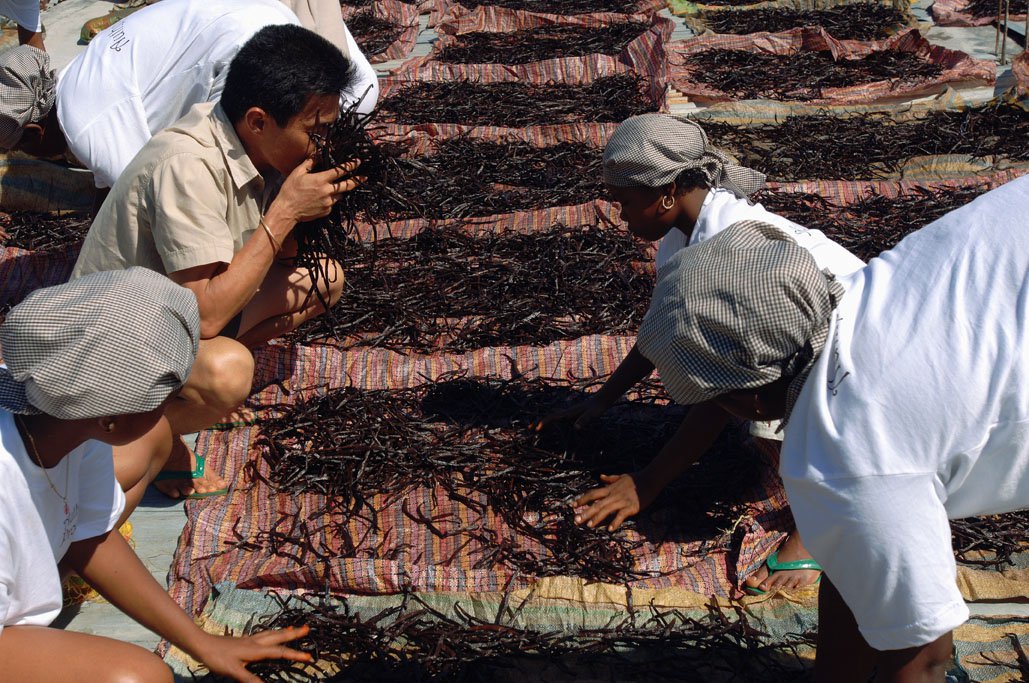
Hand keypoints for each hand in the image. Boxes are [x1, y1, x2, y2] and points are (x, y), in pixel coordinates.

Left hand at [191, 625, 312, 681]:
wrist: (202, 644)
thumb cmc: (217, 657)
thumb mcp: (233, 671)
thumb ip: (249, 679)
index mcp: (255, 650)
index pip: (280, 652)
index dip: (295, 655)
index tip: (309, 657)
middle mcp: (255, 642)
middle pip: (278, 637)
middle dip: (294, 635)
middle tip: (308, 629)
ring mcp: (249, 640)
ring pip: (271, 634)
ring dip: (283, 632)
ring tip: (293, 630)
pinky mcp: (243, 641)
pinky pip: (263, 635)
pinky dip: (271, 634)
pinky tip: (268, 635)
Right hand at [275, 157, 363, 222]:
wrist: (287, 210)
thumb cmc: (290, 190)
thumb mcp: (298, 173)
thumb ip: (309, 163)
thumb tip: (317, 154)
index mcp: (321, 180)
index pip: (340, 171)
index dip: (350, 165)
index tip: (358, 161)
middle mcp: (327, 191)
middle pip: (348, 185)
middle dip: (358, 180)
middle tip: (365, 176)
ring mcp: (328, 203)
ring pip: (340, 195)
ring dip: (340, 191)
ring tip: (334, 188)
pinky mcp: (327, 211)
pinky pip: (333, 203)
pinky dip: (330, 200)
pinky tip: (321, 199)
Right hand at [530, 395, 611, 431]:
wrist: (600, 401)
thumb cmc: (596, 409)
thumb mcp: (591, 415)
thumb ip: (584, 420)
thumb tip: (576, 427)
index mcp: (568, 413)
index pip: (553, 417)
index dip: (544, 422)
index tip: (538, 428)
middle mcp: (566, 412)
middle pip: (549, 417)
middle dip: (539, 422)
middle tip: (529, 428)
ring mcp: (568, 413)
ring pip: (552, 418)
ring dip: (543, 422)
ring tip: (535, 428)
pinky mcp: (571, 415)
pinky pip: (558, 419)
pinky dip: (551, 423)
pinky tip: (550, 427)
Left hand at [573, 473, 654, 531]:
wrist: (650, 479)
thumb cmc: (636, 479)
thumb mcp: (621, 476)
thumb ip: (610, 478)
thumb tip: (600, 477)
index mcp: (610, 488)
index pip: (592, 493)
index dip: (582, 499)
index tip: (573, 506)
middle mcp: (613, 495)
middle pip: (597, 504)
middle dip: (586, 512)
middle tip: (576, 520)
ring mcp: (622, 501)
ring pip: (606, 510)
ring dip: (597, 518)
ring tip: (589, 526)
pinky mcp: (631, 507)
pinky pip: (621, 515)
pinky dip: (615, 522)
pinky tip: (609, 529)